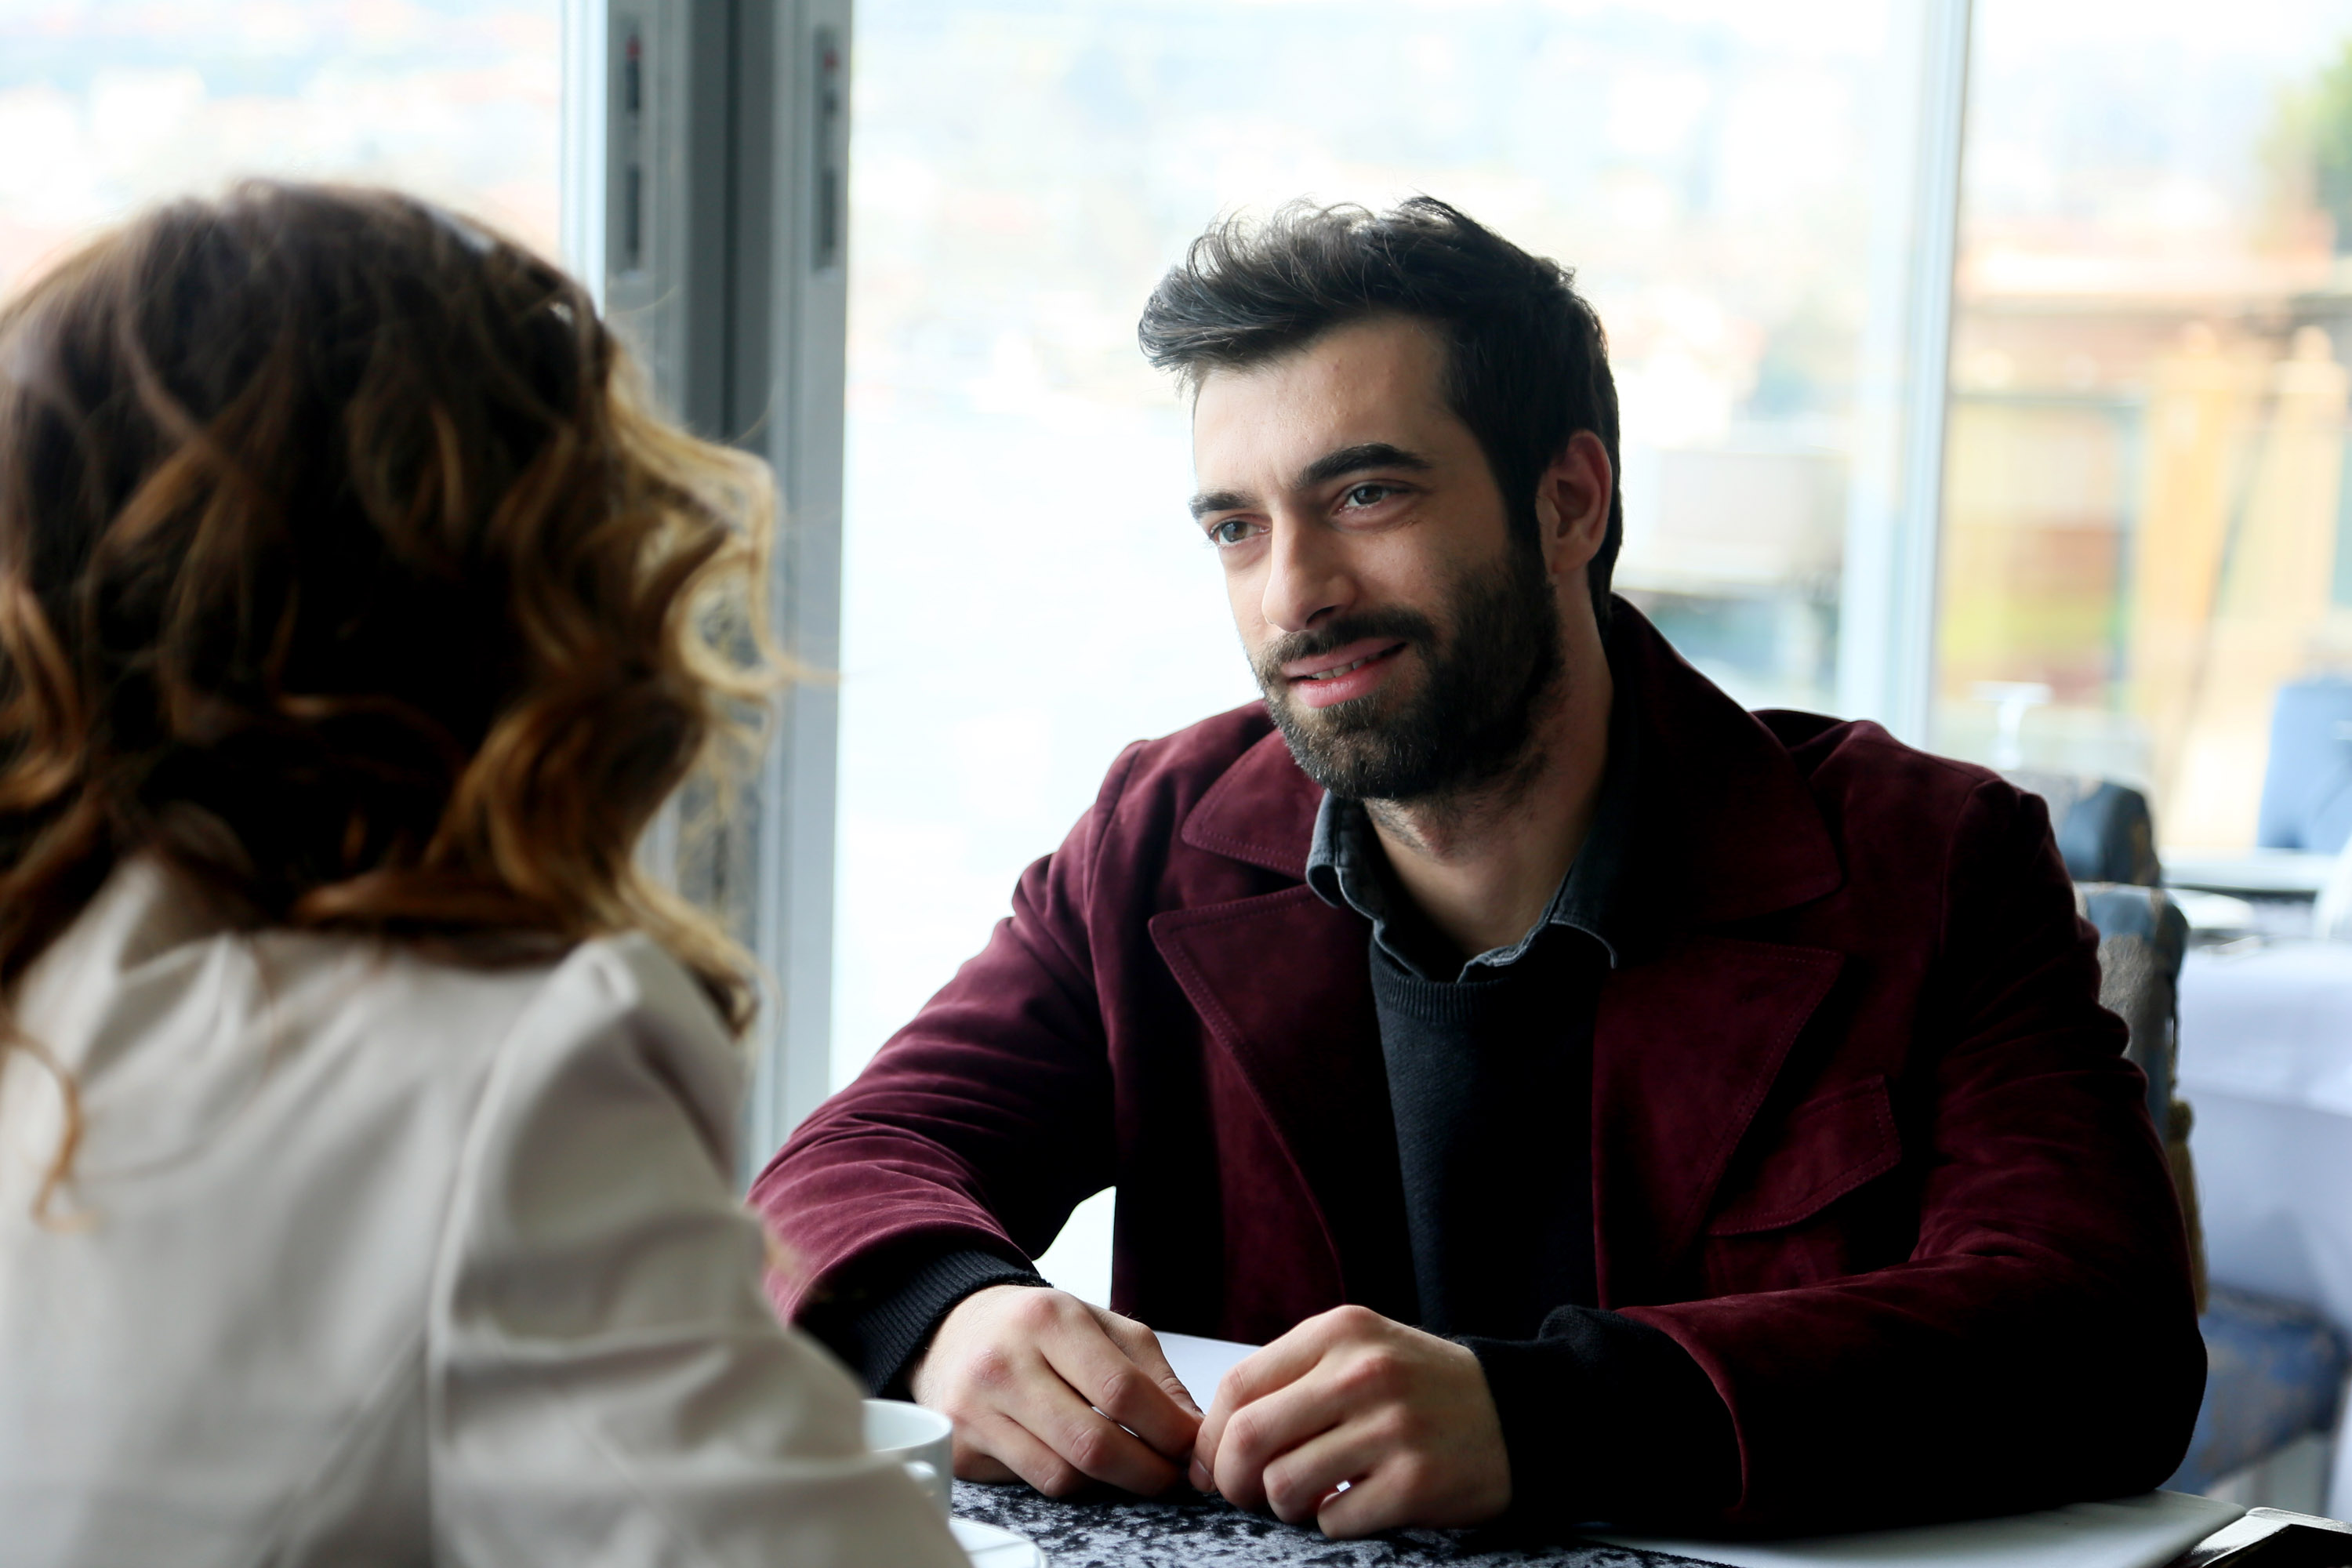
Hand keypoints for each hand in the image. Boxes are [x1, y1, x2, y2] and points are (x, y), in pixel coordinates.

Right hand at [909, 1285, 1201, 1497]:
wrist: (955, 1328)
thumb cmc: (1036, 1326)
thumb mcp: (1099, 1323)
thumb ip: (1153, 1372)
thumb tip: (1192, 1430)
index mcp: (1048, 1319)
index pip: (1121, 1390)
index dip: (1167, 1429)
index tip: (1191, 1446)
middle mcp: (1004, 1363)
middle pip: (1092, 1443)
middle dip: (1147, 1471)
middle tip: (1171, 1475)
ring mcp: (975, 1410)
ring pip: (1062, 1475)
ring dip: (1111, 1482)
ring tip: (1131, 1466)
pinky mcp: (961, 1449)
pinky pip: (1033, 1484)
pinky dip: (1069, 1480)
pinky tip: (1080, 1460)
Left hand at [1191, 1304, 1510, 1537]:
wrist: (1516, 1412)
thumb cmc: (1418, 1387)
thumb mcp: (1358, 1352)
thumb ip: (1290, 1379)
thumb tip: (1212, 1440)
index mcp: (1340, 1332)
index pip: (1238, 1385)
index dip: (1210, 1436)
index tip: (1211, 1463)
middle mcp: (1363, 1373)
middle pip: (1249, 1438)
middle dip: (1232, 1479)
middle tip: (1245, 1492)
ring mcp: (1392, 1428)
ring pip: (1284, 1485)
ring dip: (1284, 1505)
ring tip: (1309, 1496)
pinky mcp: (1416, 1482)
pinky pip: (1334, 1521)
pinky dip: (1332, 1522)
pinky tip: (1355, 1503)